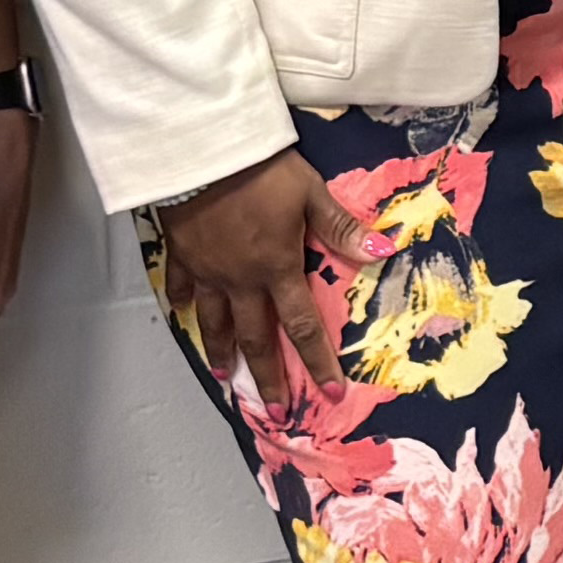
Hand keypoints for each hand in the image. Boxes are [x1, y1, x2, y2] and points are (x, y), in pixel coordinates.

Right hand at [156, 149, 352, 404]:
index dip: (317, 362)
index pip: (302, 325)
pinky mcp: (181, 254)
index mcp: (276, 269)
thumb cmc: (260, 170)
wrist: (201, 152)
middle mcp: (241, 281)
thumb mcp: (309, 192)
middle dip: (266, 377)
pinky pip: (181, 287)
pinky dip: (182, 304)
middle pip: (255, 338)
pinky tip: (182, 313)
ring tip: (222, 375)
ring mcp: (207, 271)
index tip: (329, 393)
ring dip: (220, 351)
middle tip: (274, 409)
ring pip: (214, 322)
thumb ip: (340, 227)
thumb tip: (381, 250)